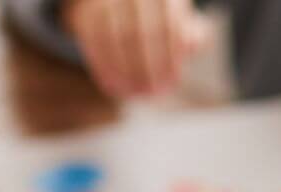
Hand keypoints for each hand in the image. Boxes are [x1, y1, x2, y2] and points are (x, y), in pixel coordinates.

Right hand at [63, 0, 208, 98]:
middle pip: (141, 33)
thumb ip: (189, 33)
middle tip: (153, 93)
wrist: (115, 2)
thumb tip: (193, 44)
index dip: (170, 59)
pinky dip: (106, 70)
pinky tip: (115, 88)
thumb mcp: (177, 21)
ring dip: (126, 72)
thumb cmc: (155, 17)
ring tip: (136, 94)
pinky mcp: (87, 16)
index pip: (169, 26)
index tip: (172, 83)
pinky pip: (96, 46)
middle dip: (148, 68)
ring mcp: (107, 2)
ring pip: (117, 40)